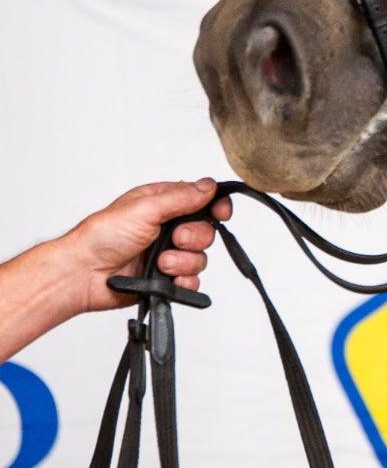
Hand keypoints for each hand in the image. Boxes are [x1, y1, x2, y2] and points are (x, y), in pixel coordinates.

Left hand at [67, 180, 232, 312]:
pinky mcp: (166, 279)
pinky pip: (192, 282)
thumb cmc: (102, 236)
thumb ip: (181, 198)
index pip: (202, 200)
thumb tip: (209, 186)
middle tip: (174, 239)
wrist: (84, 274)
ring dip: (183, 262)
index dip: (216, 206)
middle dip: (193, 238)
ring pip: (201, 259)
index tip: (221, 213)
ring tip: (161, 262)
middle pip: (206, 231)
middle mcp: (168, 228)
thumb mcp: (144, 208)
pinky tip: (168, 279)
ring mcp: (168, 254)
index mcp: (163, 203)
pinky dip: (184, 282)